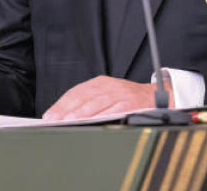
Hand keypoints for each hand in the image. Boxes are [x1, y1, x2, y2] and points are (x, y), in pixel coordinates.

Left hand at [42, 75, 172, 120]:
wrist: (156, 96)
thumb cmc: (128, 99)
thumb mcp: (107, 95)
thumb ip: (88, 103)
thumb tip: (64, 117)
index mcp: (100, 83)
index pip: (75, 93)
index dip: (61, 105)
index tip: (49, 116)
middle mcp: (108, 86)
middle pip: (82, 98)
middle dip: (66, 111)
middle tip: (53, 122)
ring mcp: (119, 95)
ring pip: (95, 105)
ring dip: (79, 115)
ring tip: (66, 124)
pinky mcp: (129, 104)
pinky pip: (111, 111)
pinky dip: (99, 118)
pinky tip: (89, 124)